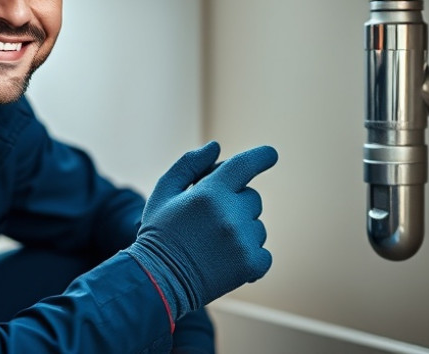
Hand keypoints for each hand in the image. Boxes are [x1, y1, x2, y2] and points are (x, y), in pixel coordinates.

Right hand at [125, 141, 277, 320]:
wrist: (157, 281)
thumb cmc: (159, 233)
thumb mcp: (164, 192)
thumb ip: (189, 165)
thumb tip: (216, 147)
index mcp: (210, 193)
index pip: (246, 164)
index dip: (262, 156)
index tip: (271, 154)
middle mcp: (230, 215)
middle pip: (252, 199)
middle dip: (236, 204)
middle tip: (211, 221)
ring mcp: (242, 241)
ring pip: (258, 227)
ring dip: (243, 232)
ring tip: (214, 245)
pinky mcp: (250, 265)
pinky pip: (264, 253)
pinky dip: (250, 256)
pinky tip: (226, 261)